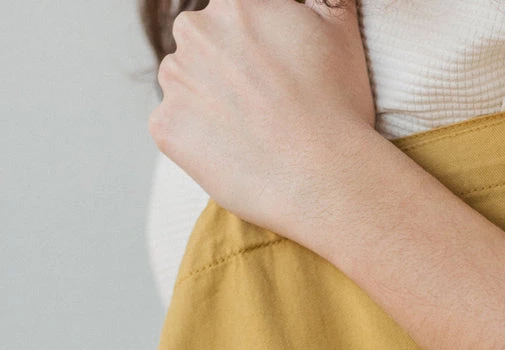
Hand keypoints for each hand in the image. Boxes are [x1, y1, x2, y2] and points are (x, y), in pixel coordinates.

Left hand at [147, 0, 380, 250]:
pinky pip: (171, 129)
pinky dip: (194, 142)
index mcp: (234, 4)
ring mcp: (176, 80)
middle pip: (202, 48)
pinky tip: (231, 153)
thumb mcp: (339, 31)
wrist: (322, 177)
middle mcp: (195, 32)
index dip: (254, 51)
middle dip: (225, 71)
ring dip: (208, 104)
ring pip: (184, 86)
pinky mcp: (165, 127)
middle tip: (261, 106)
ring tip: (248, 132)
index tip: (271, 77)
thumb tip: (316, 0)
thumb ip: (325, 1)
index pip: (232, 22)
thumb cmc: (337, 106)